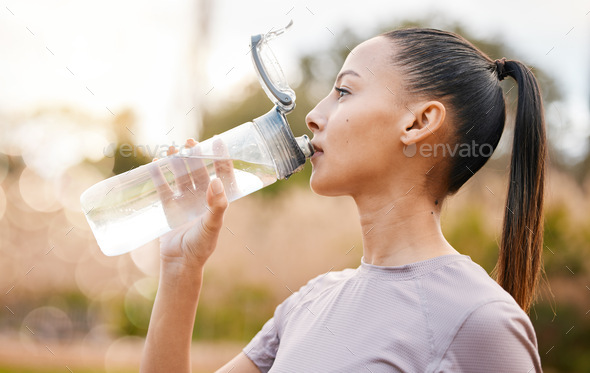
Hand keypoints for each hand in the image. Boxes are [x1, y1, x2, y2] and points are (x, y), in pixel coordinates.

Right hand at [148, 139, 232, 267]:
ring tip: (173, 147)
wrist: (180, 263)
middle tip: (190, 140)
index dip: (220, 157)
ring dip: (177, 161)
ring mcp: (184, 201)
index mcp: (217, 200)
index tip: (218, 140)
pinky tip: (156, 162)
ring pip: (181, 175)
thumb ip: (217, 206)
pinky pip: (164, 186)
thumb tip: (217, 181)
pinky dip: (160, 174)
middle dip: (195, 154)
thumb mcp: (213, 226)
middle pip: (199, 170)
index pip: (222, 174)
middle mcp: (202, 198)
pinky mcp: (168, 207)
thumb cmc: (201, 246)